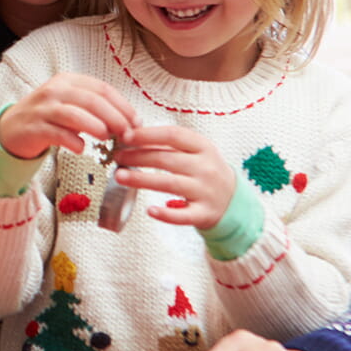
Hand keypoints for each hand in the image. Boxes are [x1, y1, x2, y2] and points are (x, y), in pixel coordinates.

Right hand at [0, 73, 137, 159]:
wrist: (11, 129)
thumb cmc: (48, 117)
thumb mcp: (69, 104)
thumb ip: (94, 108)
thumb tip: (127, 122)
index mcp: (68, 81)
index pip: (102, 89)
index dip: (122, 105)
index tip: (136, 122)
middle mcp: (55, 90)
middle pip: (92, 100)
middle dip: (114, 117)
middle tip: (127, 133)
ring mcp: (43, 108)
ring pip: (75, 114)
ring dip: (95, 126)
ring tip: (106, 138)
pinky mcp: (34, 127)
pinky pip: (57, 134)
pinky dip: (73, 142)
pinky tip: (82, 149)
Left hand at [113, 125, 233, 229]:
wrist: (232, 200)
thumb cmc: (205, 171)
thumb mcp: (196, 151)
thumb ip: (170, 144)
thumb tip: (132, 135)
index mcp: (203, 147)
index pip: (173, 135)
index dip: (147, 134)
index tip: (125, 136)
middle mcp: (206, 167)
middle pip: (166, 159)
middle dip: (138, 157)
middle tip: (117, 157)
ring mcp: (206, 191)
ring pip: (170, 184)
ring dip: (142, 179)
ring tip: (120, 176)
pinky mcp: (204, 213)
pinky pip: (183, 215)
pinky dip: (166, 214)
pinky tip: (149, 210)